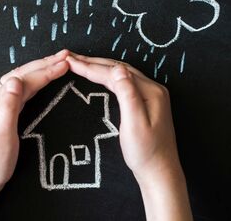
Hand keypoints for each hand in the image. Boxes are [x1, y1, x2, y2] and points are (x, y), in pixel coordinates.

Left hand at [0, 50, 69, 220]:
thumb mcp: (2, 138)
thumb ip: (9, 107)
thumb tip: (16, 79)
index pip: (23, 80)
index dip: (45, 71)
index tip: (64, 64)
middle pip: (20, 74)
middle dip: (44, 64)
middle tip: (65, 56)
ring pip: (18, 80)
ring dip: (38, 69)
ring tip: (57, 62)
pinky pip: (16, 90)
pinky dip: (32, 81)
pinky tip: (40, 78)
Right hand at [66, 53, 191, 220]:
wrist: (159, 173)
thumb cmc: (146, 153)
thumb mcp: (134, 125)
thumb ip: (127, 95)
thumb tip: (117, 69)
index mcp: (150, 91)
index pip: (114, 73)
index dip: (91, 67)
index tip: (70, 62)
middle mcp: (152, 88)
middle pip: (118, 68)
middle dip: (93, 62)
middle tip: (70, 58)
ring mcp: (150, 94)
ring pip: (121, 74)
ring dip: (100, 67)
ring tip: (80, 63)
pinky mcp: (146, 102)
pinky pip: (124, 82)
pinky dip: (108, 77)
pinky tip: (99, 76)